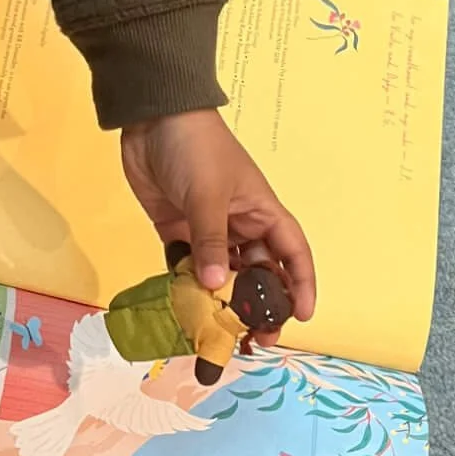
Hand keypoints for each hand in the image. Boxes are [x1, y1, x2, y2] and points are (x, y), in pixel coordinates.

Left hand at [120, 109, 315, 330]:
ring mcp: (208, 229)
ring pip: (222, 274)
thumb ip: (210, 242)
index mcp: (261, 211)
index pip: (292, 252)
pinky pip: (187, 266)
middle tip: (256, 337)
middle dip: (260, 304)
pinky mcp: (177, 230)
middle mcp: (240, 224)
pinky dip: (187, 286)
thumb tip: (214, 286)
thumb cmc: (196, 147)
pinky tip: (186, 309)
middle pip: (259, 272)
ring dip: (223, 300)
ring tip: (221, 332)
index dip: (301, 284)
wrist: (152, 118)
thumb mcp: (208, 194)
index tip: (303, 315)